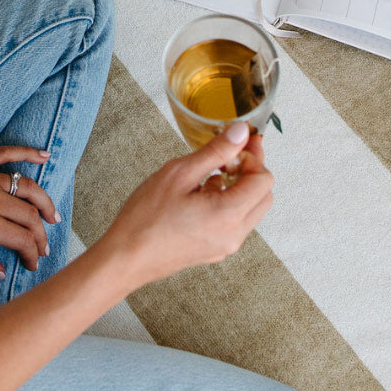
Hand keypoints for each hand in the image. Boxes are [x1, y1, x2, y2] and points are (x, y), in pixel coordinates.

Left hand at [0, 146, 58, 277]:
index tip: (31, 264)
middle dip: (41, 234)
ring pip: (27, 186)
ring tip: (53, 215)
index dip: (32, 254)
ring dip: (44, 201)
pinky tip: (45, 156)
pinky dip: (29, 153)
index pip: (22, 239)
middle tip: (43, 247)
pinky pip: (9, 153)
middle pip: (30, 215)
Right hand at [99, 122, 272, 285]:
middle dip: (250, 171)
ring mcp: (225, 246)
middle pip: (263, 196)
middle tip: (227, 155)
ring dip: (239, 187)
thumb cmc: (146, 217)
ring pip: (251, 209)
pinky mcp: (215, 251)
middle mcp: (234, 235)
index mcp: (228, 215)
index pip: (264, 180)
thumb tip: (240, 132)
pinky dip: (229, 203)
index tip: (233, 147)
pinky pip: (235, 222)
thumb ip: (215, 151)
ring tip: (208, 174)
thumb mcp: (179, 173)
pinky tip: (201, 193)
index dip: (251, 158)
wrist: (126, 258)